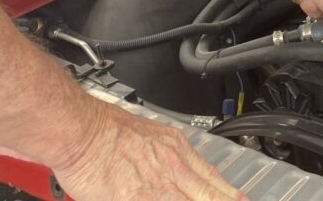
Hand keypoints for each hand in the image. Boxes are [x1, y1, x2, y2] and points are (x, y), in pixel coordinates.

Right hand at [54, 99, 244, 200]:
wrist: (81, 129)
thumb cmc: (104, 130)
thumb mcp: (148, 135)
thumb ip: (165, 156)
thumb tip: (172, 173)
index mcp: (176, 149)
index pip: (212, 178)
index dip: (229, 195)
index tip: (240, 200)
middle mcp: (173, 167)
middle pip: (209, 195)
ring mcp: (158, 186)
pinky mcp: (138, 199)